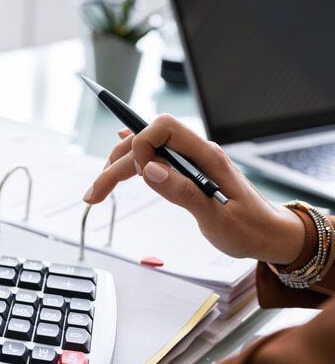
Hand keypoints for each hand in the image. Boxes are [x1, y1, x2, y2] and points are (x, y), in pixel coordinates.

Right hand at [82, 115, 304, 264]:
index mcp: (207, 156)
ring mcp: (191, 162)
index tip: (138, 176)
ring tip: (98, 190)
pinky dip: (131, 161)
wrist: (269, 235)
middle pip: (146, 141)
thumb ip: (183, 191)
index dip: (142, 145)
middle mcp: (196, 153)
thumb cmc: (249, 228)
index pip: (163, 128)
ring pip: (146, 152)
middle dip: (116, 162)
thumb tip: (150, 170)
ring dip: (118, 166)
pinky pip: (155, 157)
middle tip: (95, 193)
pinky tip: (118, 158)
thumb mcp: (217, 217)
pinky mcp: (187, 173)